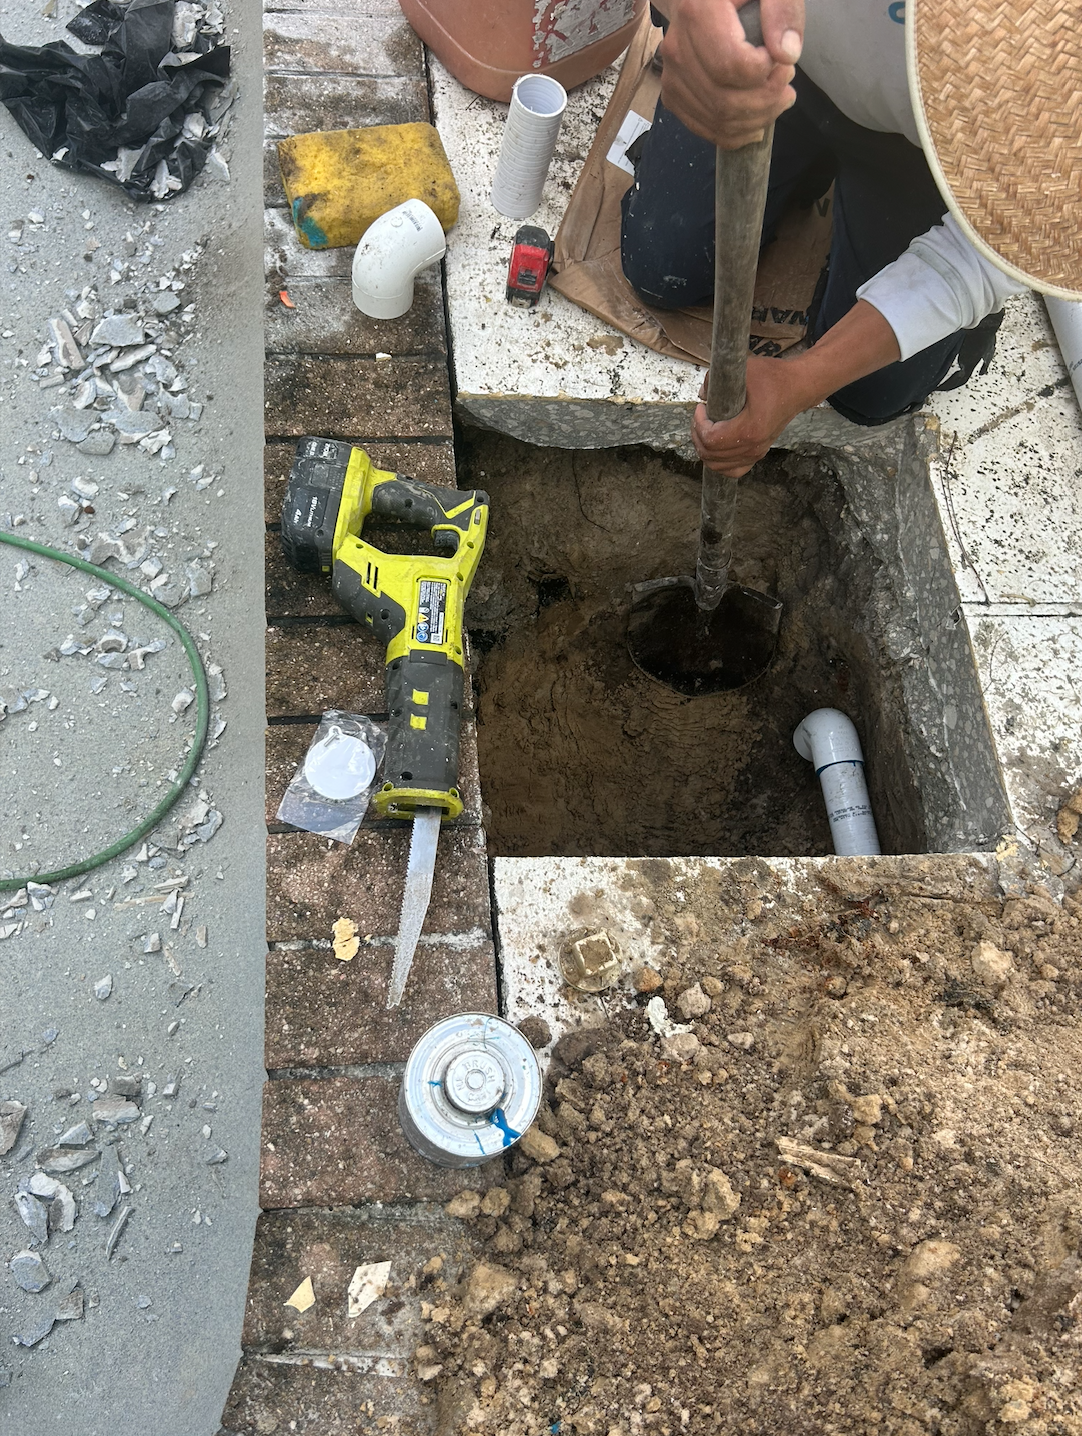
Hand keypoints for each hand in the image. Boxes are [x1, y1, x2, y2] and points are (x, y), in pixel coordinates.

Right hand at [659, 0, 803, 149]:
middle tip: (787, 84)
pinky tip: (758, 121)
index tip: (781, 59)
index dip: (764, 72)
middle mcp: (677, 49)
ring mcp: (672, 76)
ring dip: (756, 119)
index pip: (732, 65)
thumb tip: (786, 55)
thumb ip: (781, 10)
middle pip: (724, 100)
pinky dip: (736, 133)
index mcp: (697, 14)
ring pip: (717, 119)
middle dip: (766, 101)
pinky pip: (705, 128)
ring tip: (778, 100)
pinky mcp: (673, 95)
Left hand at [691, 301, 903, 474]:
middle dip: (698, 435)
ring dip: (705, 449)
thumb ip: (718, 379)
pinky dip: (719, 463)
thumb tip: (702, 395)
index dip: (698, 424)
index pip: (711, 439)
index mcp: (749, 429)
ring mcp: (756, 453)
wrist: (798, 388)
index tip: (701, 408)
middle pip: (710, 455)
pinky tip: (715, 447)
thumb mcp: (746, 369)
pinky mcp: (758, 454)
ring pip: (718, 465)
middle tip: (700, 417)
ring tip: (704, 429)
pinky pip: (733, 470)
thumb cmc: (774, 377)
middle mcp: (753, 447)